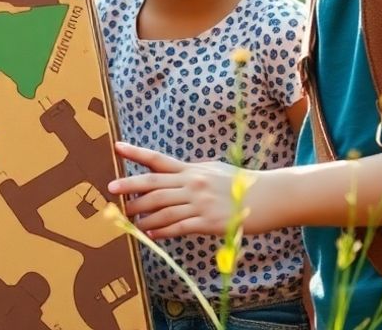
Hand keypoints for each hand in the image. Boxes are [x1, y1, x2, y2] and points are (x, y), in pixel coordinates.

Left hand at [107, 141, 279, 237]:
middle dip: (129, 188)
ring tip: (128, 218)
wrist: (269, 197)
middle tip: (111, 191)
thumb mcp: (214, 169)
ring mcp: (199, 203)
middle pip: (153, 185)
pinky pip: (178, 227)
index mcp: (191, 169)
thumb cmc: (241, 183)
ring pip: (162, 209)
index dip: (135, 153)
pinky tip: (149, 233)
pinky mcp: (208, 222)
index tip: (116, 147)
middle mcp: (192, 184)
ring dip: (142, 214)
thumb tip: (175, 171)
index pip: (157, 159)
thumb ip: (192, 171)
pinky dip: (161, 230)